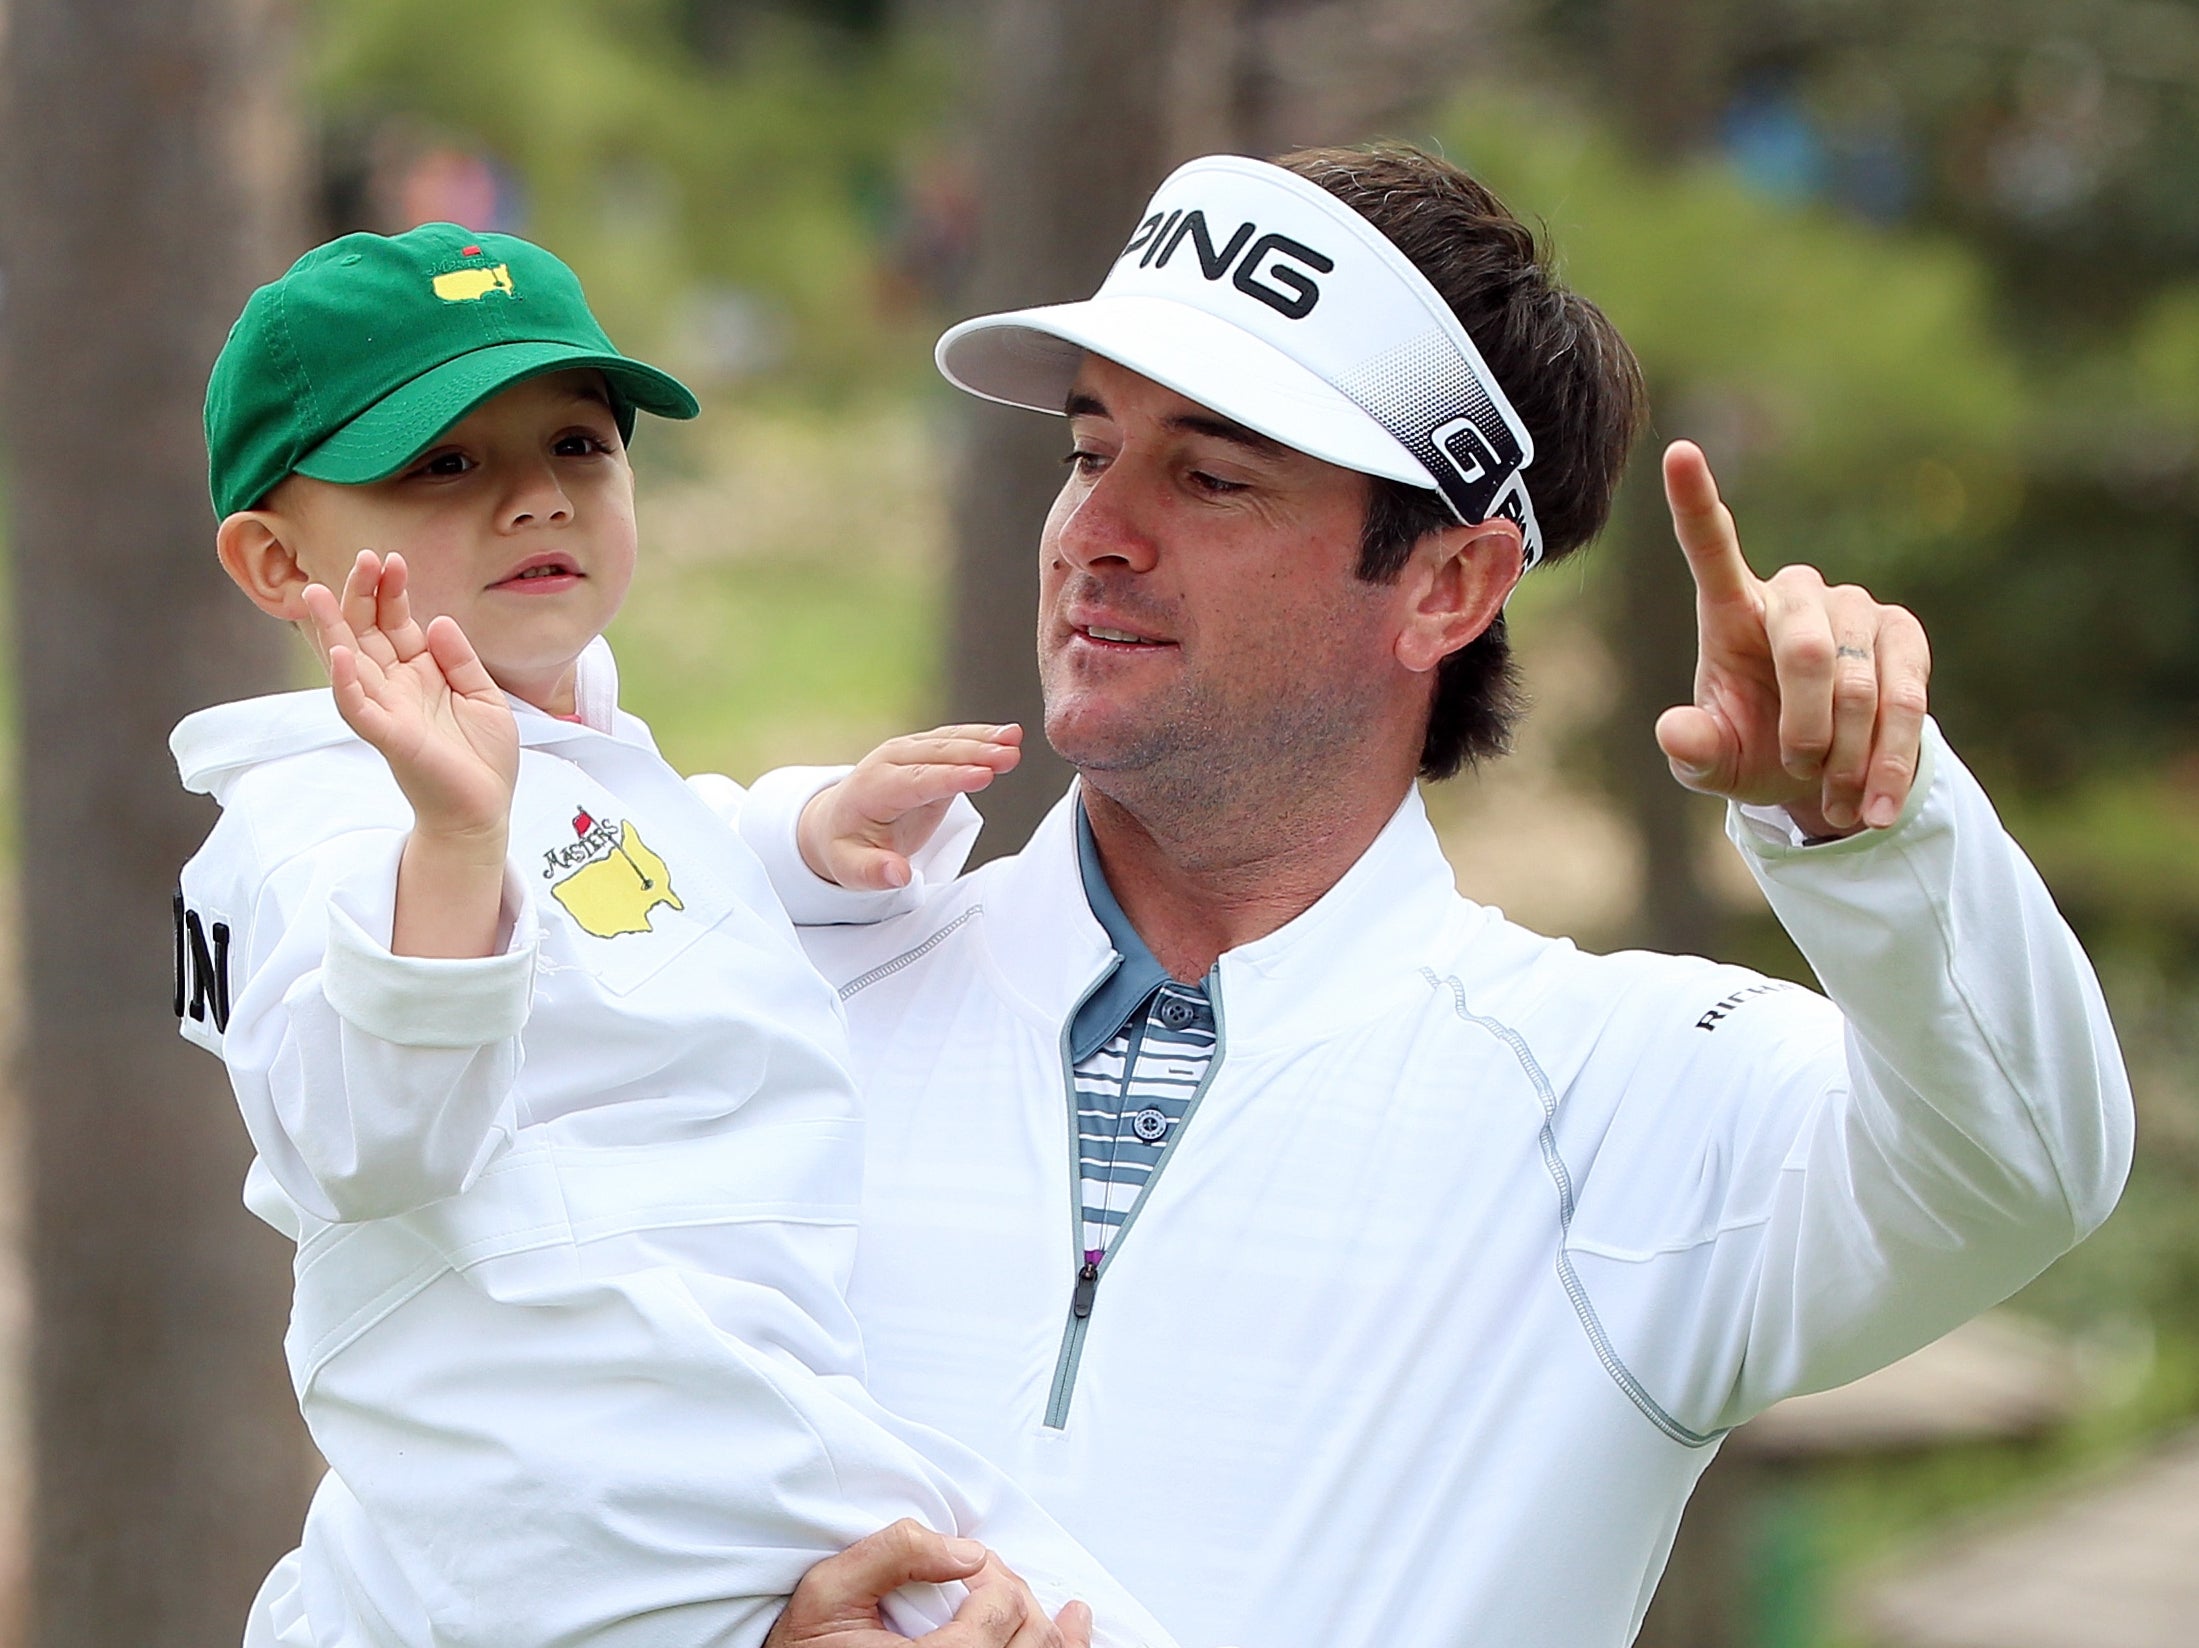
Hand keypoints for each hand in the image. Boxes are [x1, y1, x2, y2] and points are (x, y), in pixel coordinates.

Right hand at [302, 550, 519, 843]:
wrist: (484, 809)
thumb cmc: (482, 757)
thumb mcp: (484, 697)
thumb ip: (460, 660)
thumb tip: (438, 620)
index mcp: (419, 673)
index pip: (396, 623)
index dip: (392, 592)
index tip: (392, 559)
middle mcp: (396, 687)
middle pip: (367, 632)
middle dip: (361, 595)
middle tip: (363, 558)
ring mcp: (388, 711)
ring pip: (350, 663)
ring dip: (333, 629)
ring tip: (315, 594)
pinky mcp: (389, 738)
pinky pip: (358, 708)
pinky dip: (346, 682)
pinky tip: (340, 656)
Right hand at [762, 1520, 1092, 1647]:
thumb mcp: (830, 1590)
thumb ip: (894, 1554)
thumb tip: (967, 1552)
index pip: (997, 1619)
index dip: (997, 1580)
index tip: (978, 1568)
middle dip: (1024, 1603)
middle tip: (1002, 1582)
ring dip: (1058, 1642)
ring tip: (1073, 1617)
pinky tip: (1066, 1643)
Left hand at [797, 725, 1022, 890]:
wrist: (836, 822)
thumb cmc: (847, 846)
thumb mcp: (850, 869)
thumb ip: (873, 871)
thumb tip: (897, 874)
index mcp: (873, 788)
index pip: (917, 781)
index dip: (950, 778)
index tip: (982, 775)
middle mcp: (890, 762)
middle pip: (937, 754)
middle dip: (975, 753)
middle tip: (1009, 756)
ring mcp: (908, 753)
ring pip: (948, 741)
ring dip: (983, 739)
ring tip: (1015, 739)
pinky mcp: (924, 753)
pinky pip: (954, 740)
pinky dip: (981, 736)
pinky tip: (1008, 735)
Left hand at [1654, 441, 1930, 837]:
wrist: (1826, 774)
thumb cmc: (1753, 751)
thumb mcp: (1713, 763)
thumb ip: (1692, 750)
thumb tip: (1674, 732)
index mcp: (1731, 609)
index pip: (1711, 549)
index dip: (1695, 501)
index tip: (1678, 451)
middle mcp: (1794, 593)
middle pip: (1804, 650)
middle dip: (1806, 725)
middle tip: (1800, 766)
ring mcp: (1853, 606)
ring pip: (1858, 682)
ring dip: (1846, 751)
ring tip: (1833, 792)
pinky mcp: (1904, 633)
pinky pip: (1905, 697)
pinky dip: (1887, 757)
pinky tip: (1874, 800)